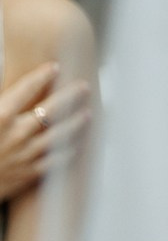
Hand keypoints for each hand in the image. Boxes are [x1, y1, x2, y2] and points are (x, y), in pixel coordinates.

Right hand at [0, 65, 88, 205]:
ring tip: (87, 113)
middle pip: (51, 110)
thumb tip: (8, 93)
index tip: (54, 67)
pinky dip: (67, 152)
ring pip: (59, 135)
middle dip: (70, 96)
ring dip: (75, 123)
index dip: (41, 76)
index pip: (25, 89)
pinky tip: (75, 146)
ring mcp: (24, 155)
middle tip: (84, 86)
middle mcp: (16, 134)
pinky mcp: (27, 174)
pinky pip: (54, 162)